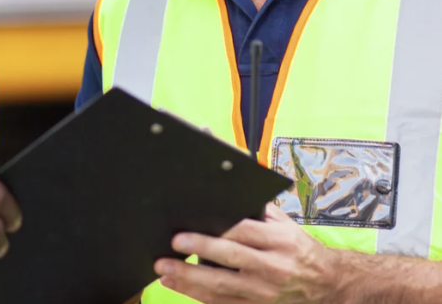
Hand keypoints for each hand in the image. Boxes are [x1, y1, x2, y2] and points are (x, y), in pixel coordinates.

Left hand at [153, 204, 339, 303]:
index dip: (215, 232)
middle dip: (198, 253)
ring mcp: (265, 291)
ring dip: (189, 279)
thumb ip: (257, 213)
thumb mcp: (284, 225)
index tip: (189, 230)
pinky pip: (224, 303)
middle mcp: (273, 267)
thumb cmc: (299, 249)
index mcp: (279, 241)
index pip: (243, 234)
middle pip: (230, 260)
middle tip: (172, 247)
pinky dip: (197, 295)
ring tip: (164, 270)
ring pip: (222, 287)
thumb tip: (223, 198)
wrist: (328, 283)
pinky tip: (177, 285)